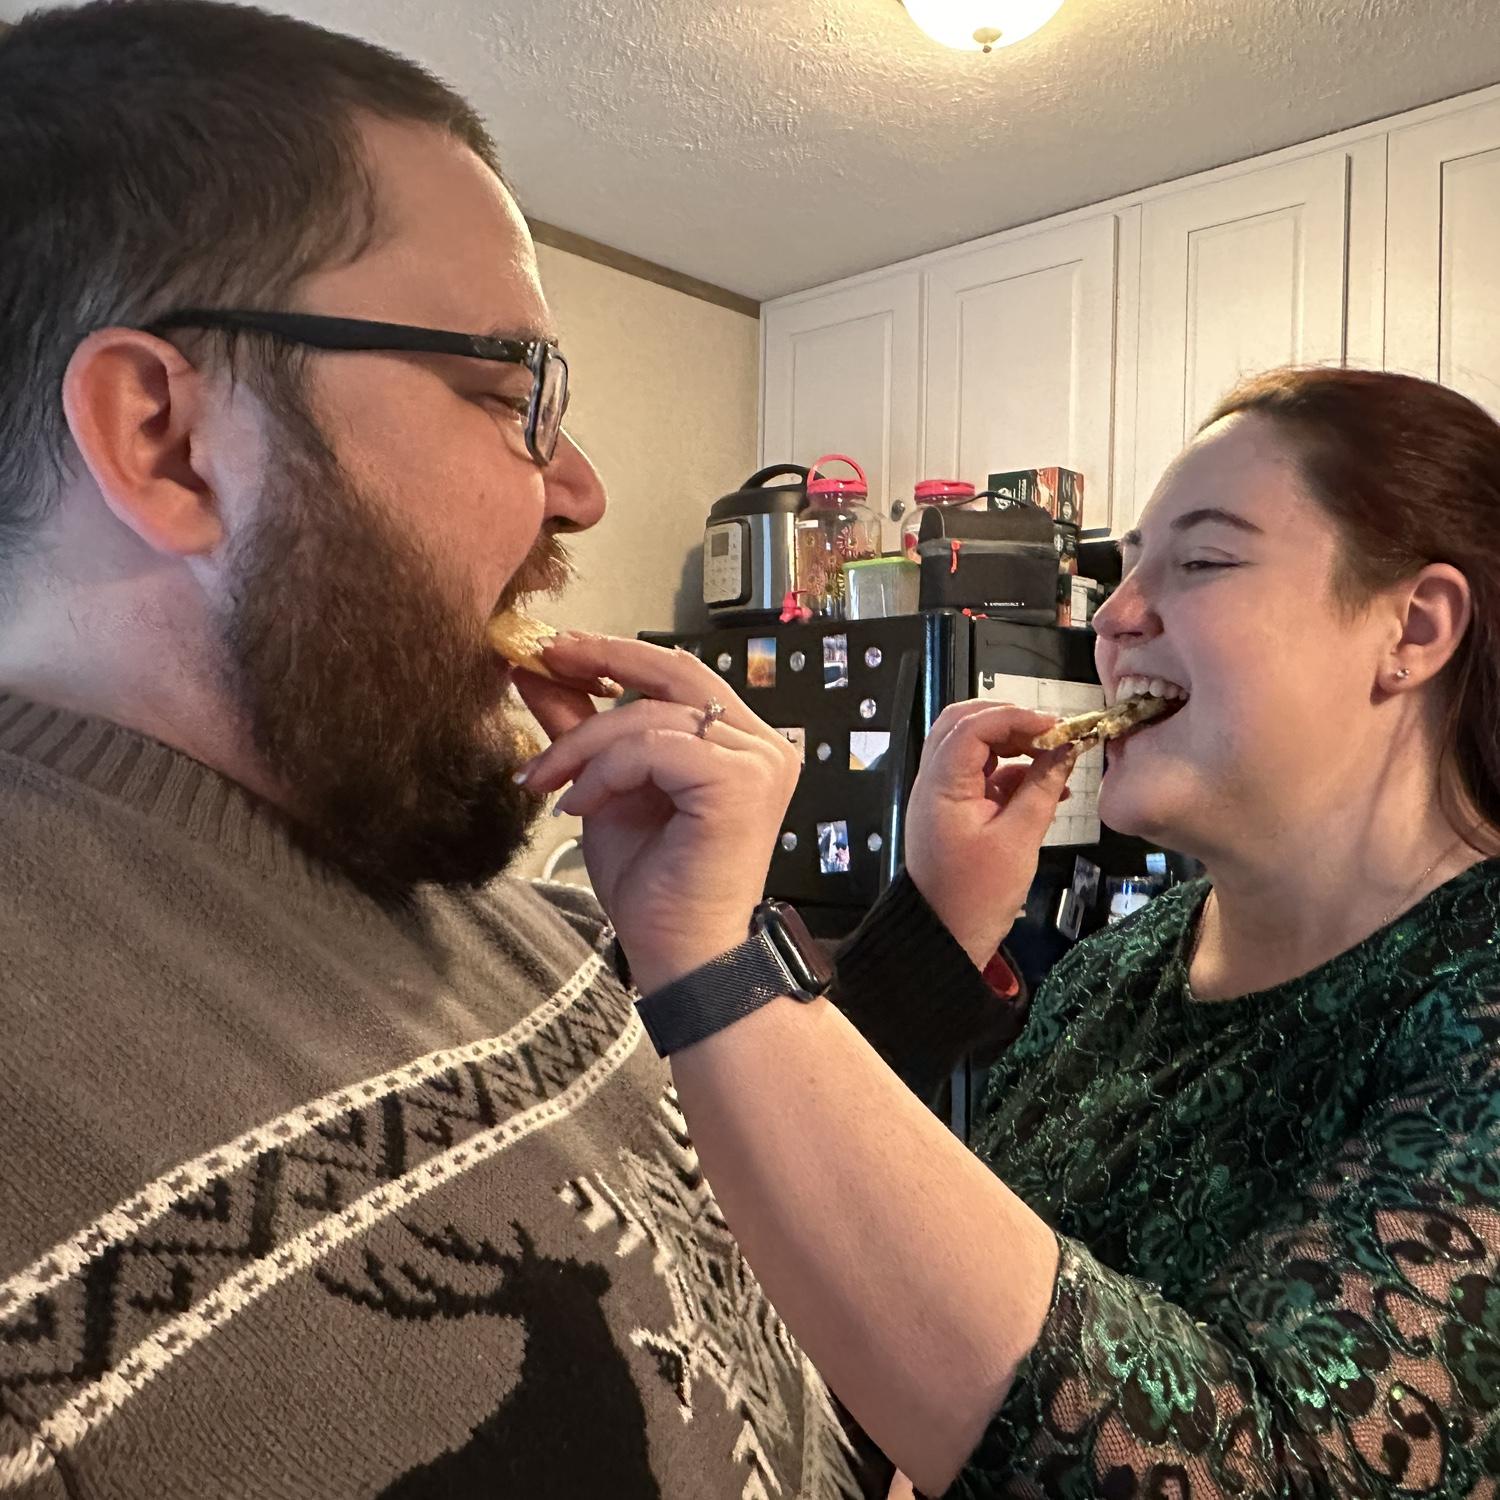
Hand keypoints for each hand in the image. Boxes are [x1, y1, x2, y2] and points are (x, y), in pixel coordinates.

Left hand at [514, 634, 801, 994]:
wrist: (682, 957)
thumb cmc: (655, 889)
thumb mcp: (605, 790)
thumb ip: (582, 729)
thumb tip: (537, 673)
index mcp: (739, 742)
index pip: (679, 674)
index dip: (617, 653)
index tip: (556, 649)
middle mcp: (762, 744)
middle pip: (675, 673)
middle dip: (602, 659)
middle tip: (544, 659)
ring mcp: (758, 761)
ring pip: (652, 715)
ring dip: (584, 744)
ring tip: (546, 781)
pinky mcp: (740, 782)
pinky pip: (655, 748)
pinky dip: (605, 770)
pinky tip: (578, 805)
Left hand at [903, 701, 1076, 968]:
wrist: (944, 938)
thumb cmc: (979, 895)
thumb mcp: (1019, 839)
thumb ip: (1042, 787)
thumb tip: (1067, 748)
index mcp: (941, 784)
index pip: (972, 726)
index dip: (1015, 717)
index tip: (1056, 726)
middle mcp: (935, 781)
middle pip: (965, 726)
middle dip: (1010, 722)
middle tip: (1051, 734)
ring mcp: (943, 795)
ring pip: (973, 749)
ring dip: (1013, 746)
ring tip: (1056, 758)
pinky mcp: (955, 811)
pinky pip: (981, 777)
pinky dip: (1012, 774)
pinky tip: (1049, 786)